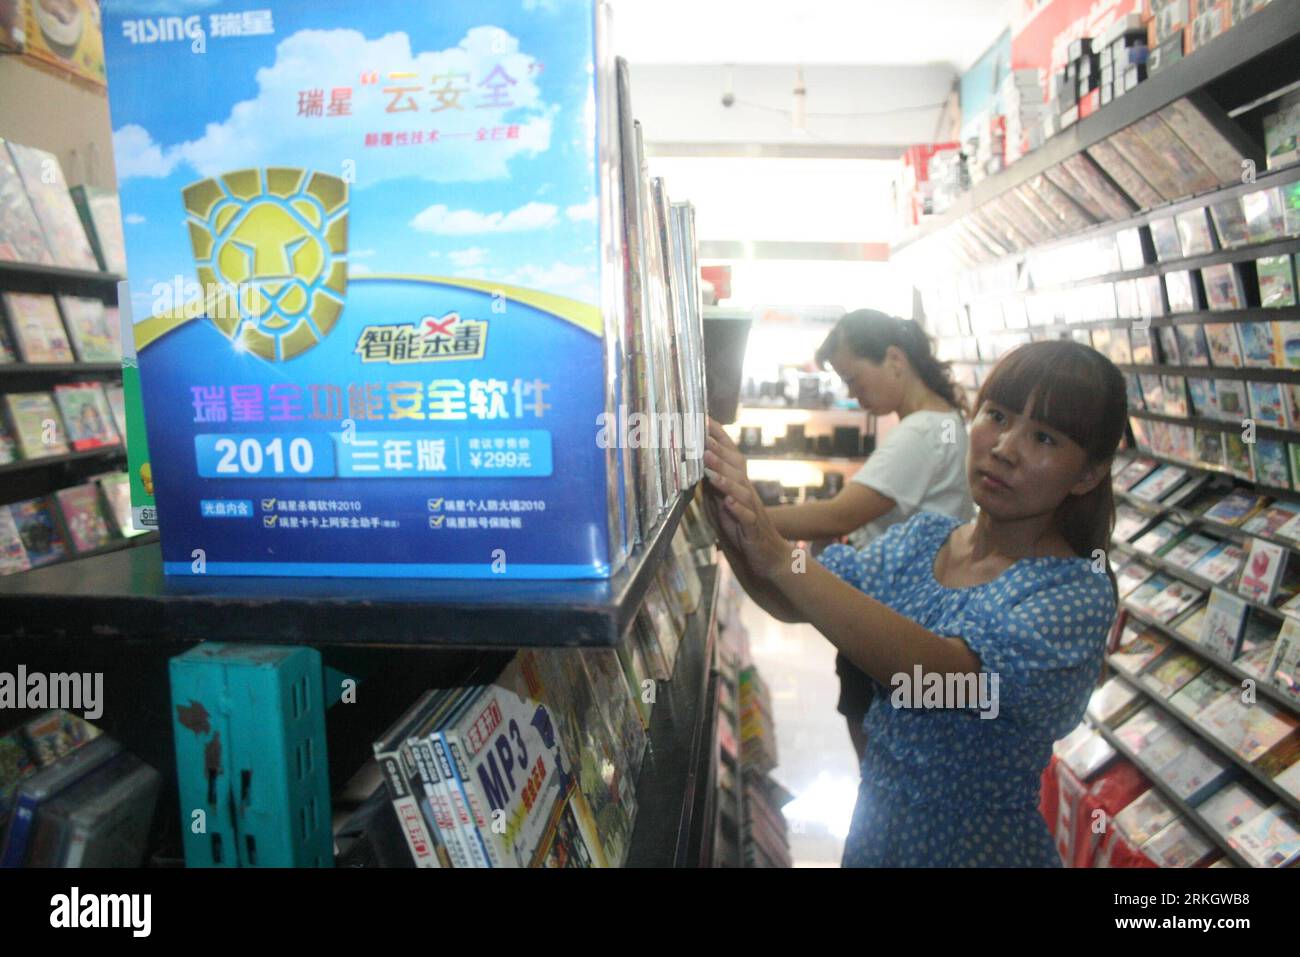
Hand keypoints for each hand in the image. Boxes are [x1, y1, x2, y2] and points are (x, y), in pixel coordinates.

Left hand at [703, 418, 792, 580]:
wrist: (768, 558)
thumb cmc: (742, 530)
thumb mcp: (722, 504)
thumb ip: (712, 486)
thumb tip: (695, 465)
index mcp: (738, 484)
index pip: (730, 455)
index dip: (719, 437)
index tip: (703, 418)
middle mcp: (746, 492)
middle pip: (734, 467)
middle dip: (717, 450)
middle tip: (700, 436)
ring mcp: (751, 509)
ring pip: (739, 488)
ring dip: (723, 476)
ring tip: (708, 464)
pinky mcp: (753, 529)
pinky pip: (746, 516)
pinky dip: (737, 508)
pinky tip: (727, 501)